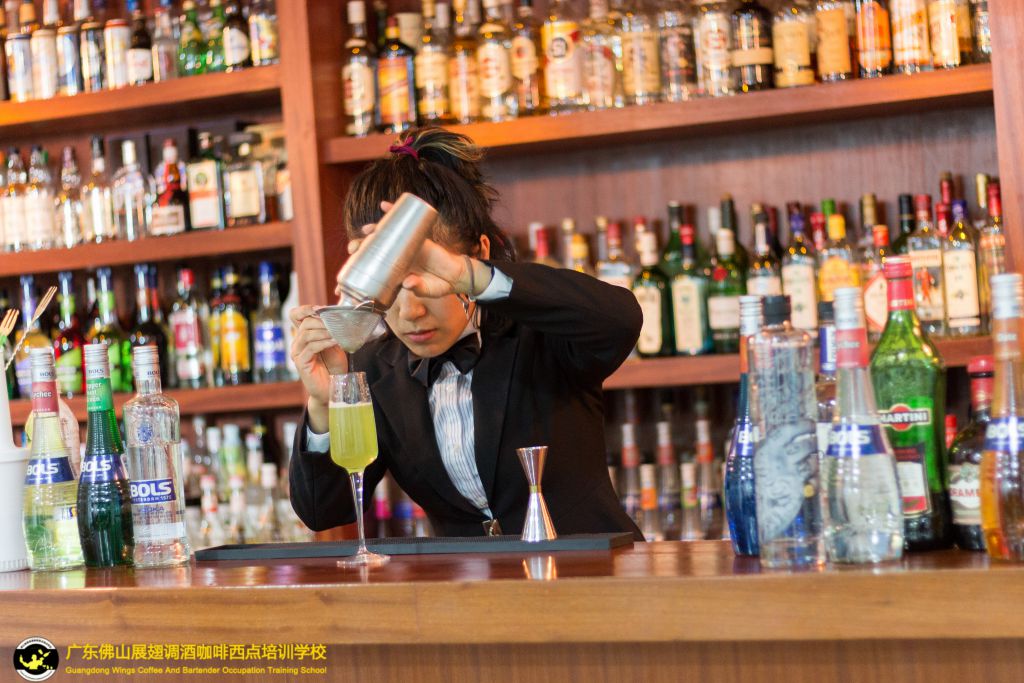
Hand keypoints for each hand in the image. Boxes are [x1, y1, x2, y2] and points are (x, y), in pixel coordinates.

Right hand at [289, 304, 346, 432]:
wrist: (334, 387)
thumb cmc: (334, 367)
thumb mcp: (335, 344)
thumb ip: (332, 331)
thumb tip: (337, 316)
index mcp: (304, 335)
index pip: (295, 315)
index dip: (305, 308)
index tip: (321, 308)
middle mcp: (297, 343)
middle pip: (304, 323)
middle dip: (322, 320)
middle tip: (337, 321)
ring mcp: (297, 353)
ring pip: (307, 334)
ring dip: (324, 331)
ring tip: (337, 332)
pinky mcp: (301, 363)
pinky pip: (311, 347)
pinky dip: (324, 342)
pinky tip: (335, 341)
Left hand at [348, 201, 491, 298]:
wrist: (456, 275)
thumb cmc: (439, 285)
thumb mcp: (428, 290)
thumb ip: (418, 287)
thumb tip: (407, 283)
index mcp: (393, 271)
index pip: (372, 268)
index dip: (360, 268)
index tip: (349, 272)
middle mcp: (395, 257)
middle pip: (373, 248)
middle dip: (361, 246)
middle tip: (353, 248)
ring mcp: (405, 245)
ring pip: (385, 234)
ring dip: (374, 229)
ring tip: (367, 229)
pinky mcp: (417, 236)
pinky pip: (404, 222)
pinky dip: (394, 211)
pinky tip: (384, 205)